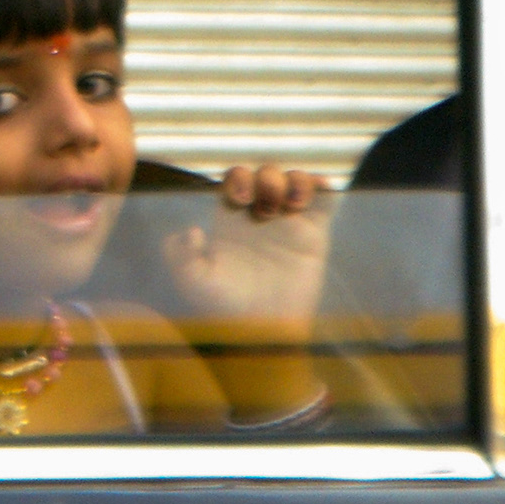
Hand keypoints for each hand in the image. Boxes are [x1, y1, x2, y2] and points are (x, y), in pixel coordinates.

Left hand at [161, 164, 334, 329]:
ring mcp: (288, 222)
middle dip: (265, 178)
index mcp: (230, 219)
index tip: (240, 200)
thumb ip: (179, 255)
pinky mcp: (314, 234)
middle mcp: (259, 215)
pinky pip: (324, 200)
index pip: (234, 179)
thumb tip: (193, 231)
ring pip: (293, 180)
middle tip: (265, 208)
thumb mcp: (192, 281)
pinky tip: (317, 191)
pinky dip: (322, 186)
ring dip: (294, 181)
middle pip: (264, 173)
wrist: (264, 330)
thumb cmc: (225, 307)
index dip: (238, 179)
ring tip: (291, 204)